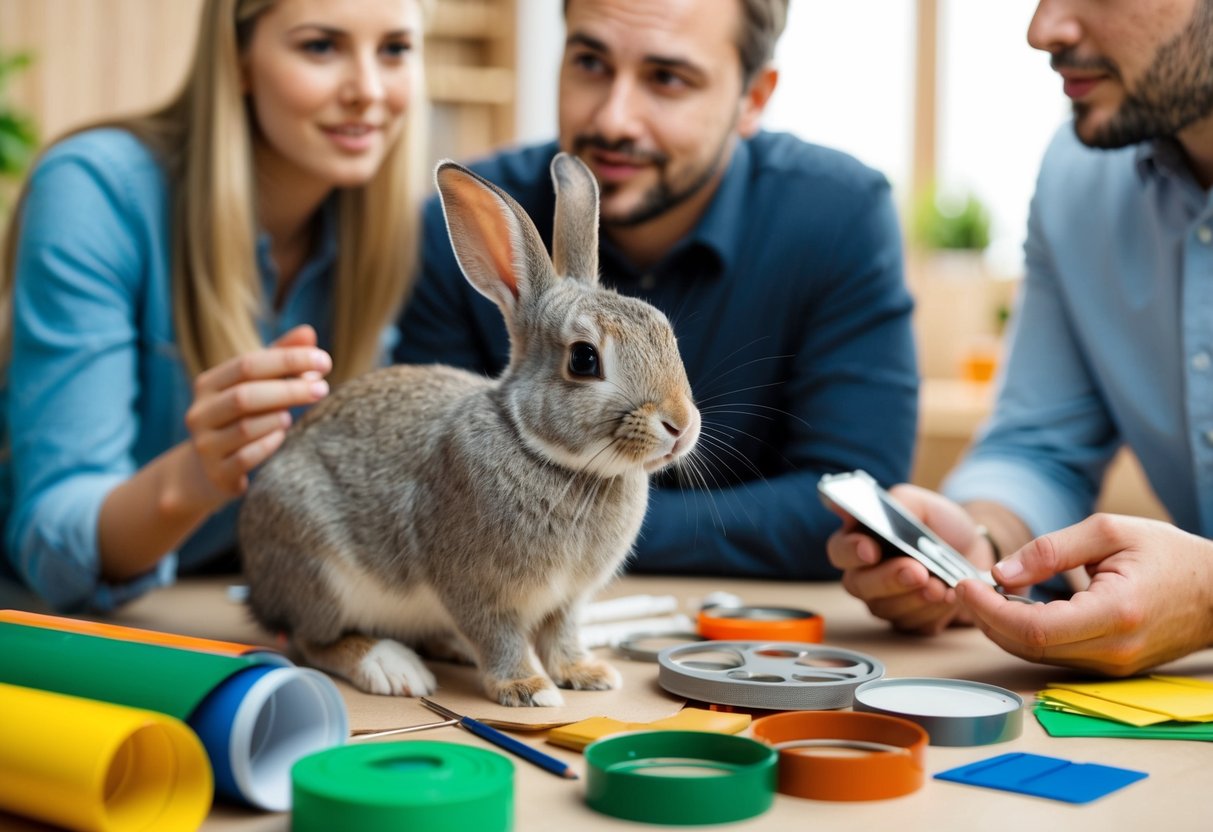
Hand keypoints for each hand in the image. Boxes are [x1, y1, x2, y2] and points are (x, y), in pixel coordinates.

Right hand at [184, 324, 331, 504]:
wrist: (208, 470)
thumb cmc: (242, 417)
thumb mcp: (256, 385)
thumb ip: (280, 359)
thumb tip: (308, 332)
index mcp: (209, 384)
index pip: (248, 363)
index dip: (288, 360)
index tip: (324, 361)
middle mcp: (201, 412)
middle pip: (246, 395)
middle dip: (289, 390)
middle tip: (323, 388)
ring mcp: (205, 444)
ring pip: (245, 428)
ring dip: (277, 418)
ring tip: (294, 416)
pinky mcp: (218, 473)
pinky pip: (246, 458)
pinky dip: (268, 445)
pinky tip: (282, 438)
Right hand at [825, 484, 993, 634]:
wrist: (974, 552)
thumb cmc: (941, 526)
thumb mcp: (922, 504)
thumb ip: (897, 504)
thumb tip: (871, 509)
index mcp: (860, 540)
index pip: (840, 550)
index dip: (850, 552)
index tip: (870, 550)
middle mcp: (864, 574)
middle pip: (859, 585)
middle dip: (889, 579)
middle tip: (916, 571)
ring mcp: (884, 601)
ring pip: (886, 608)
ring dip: (915, 597)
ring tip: (940, 585)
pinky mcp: (908, 622)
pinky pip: (913, 624)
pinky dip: (933, 611)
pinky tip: (949, 597)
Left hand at [956, 514, 1212, 674]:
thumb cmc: (1170, 556)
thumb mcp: (1110, 532)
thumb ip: (1052, 550)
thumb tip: (1002, 572)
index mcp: (1115, 613)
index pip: (1034, 628)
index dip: (990, 610)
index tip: (965, 584)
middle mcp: (1113, 650)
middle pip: (1029, 647)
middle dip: (986, 618)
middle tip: (965, 587)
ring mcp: (1112, 666)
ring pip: (1038, 656)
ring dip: (1002, 628)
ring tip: (982, 594)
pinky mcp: (1110, 668)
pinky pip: (1056, 655)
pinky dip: (1026, 634)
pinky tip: (1012, 608)